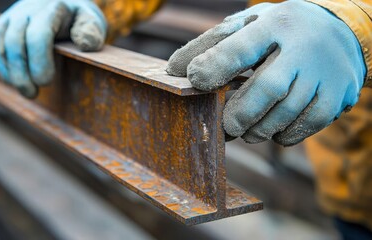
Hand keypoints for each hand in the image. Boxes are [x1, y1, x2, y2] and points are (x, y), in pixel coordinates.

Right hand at [0, 0, 106, 97]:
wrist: (62, 3)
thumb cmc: (79, 19)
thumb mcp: (92, 20)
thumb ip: (92, 31)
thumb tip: (86, 45)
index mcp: (52, 9)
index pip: (38, 35)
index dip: (39, 61)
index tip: (46, 82)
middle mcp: (28, 11)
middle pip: (14, 43)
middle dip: (21, 73)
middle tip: (32, 94)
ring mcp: (12, 18)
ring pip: (1, 46)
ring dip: (10, 74)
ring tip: (26, 92)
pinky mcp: (2, 27)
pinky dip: (1, 68)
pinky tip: (14, 82)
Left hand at [166, 0, 365, 145]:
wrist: (340, 33)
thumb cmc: (279, 33)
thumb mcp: (250, 26)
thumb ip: (213, 45)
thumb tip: (174, 71)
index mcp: (276, 24)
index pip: (242, 47)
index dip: (215, 66)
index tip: (194, 80)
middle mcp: (304, 46)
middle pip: (268, 88)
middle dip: (240, 113)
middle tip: (225, 127)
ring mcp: (326, 72)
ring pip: (286, 112)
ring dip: (259, 128)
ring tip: (246, 129)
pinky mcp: (339, 94)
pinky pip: (307, 125)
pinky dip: (283, 134)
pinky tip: (273, 129)